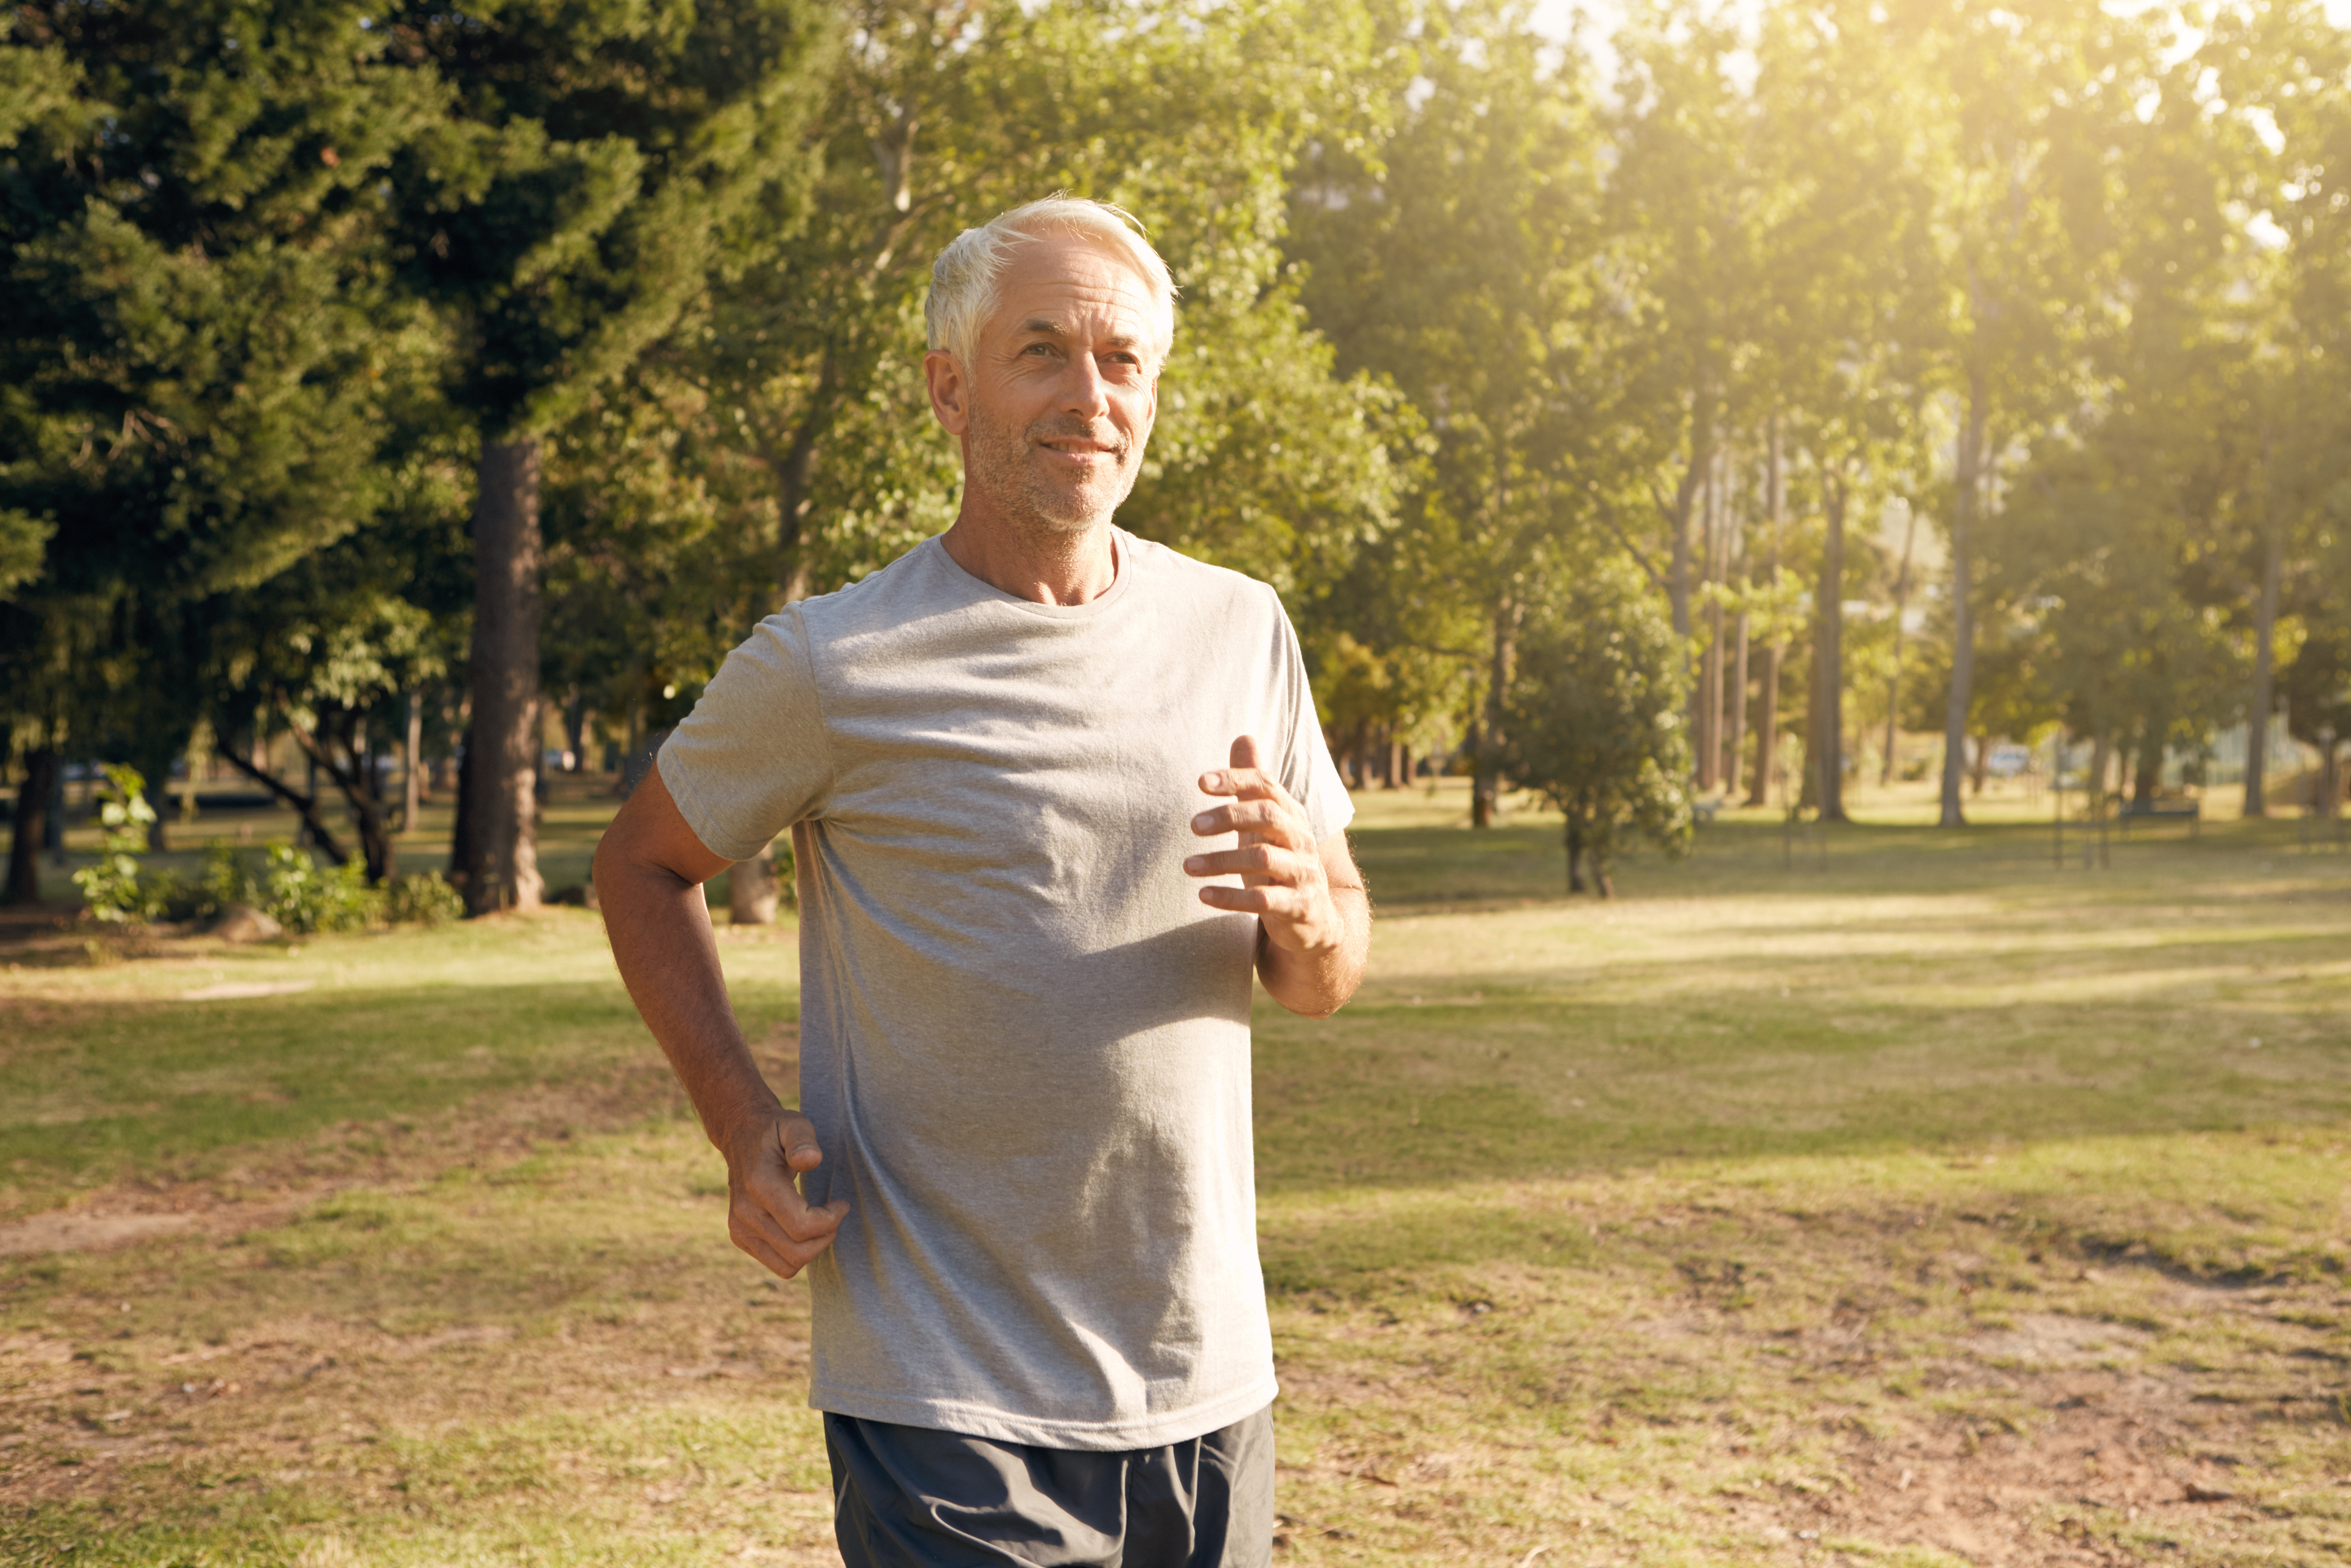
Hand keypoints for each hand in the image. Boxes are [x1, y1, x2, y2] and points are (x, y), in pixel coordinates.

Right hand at [720, 1110, 848, 1279]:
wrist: (740, 1135)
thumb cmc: (774, 1131)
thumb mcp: (793, 1123)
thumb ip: (803, 1140)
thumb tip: (811, 1159)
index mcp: (760, 1186)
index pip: (802, 1227)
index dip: (831, 1221)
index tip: (841, 1203)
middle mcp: (745, 1213)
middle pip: (797, 1252)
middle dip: (825, 1237)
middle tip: (834, 1214)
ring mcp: (740, 1228)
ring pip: (787, 1265)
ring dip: (812, 1249)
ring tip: (819, 1223)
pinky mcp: (740, 1237)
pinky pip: (777, 1264)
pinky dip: (796, 1254)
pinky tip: (802, 1228)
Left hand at [1184, 735, 1346, 955]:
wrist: (1316, 920)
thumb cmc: (1280, 863)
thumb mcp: (1266, 824)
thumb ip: (1253, 785)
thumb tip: (1243, 736)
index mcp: (1291, 815)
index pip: (1266, 785)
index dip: (1235, 780)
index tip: (1200, 782)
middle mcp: (1301, 839)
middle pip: (1268, 816)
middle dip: (1229, 817)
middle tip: (1193, 825)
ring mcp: (1303, 873)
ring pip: (1263, 858)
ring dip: (1221, 860)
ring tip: (1187, 865)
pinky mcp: (1298, 906)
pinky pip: (1264, 900)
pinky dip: (1231, 898)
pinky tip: (1203, 895)